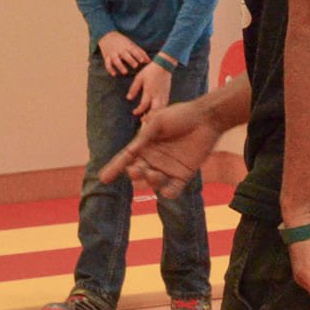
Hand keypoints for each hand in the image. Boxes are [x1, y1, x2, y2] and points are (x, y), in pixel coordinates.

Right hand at [97, 32, 148, 75]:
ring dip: (120, 66)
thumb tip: (149, 61)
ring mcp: (113, 54)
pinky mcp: (107, 57)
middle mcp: (120, 50)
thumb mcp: (131, 44)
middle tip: (135, 66)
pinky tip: (114, 74)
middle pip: (125, 55)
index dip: (138, 55)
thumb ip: (141, 53)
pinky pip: (107, 64)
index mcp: (127, 46)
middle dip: (130, 60)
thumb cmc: (122, 42)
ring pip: (116, 60)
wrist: (107, 36)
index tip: (142, 61)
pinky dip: (110, 69)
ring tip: (125, 72)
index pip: (133, 50)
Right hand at [99, 97, 218, 197]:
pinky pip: (172, 191)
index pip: (126, 159)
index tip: (103, 178)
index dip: (115, 168)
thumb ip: (143, 138)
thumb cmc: (180, 116)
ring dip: (150, 181)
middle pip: (138, 173)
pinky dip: (168, 193)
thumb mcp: (157, 123)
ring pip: (153, 183)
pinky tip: (167, 190)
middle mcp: (154, 159)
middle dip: (134, 174)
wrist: (206, 118)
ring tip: (154, 173)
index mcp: (144, 145)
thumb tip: (128, 153)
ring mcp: (168, 168)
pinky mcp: (183, 175)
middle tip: (137, 170)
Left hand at [126, 60, 171, 118]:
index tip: (134, 112)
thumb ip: (134, 89)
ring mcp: (163, 95)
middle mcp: (157, 95)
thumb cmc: (150, 71)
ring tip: (149, 118)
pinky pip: (165, 105)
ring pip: (161, 109)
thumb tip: (128, 98)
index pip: (144, 105)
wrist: (164, 65)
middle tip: (143, 121)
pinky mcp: (167, 94)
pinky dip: (161, 110)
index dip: (138, 110)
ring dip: (155, 115)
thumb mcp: (139, 78)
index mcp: (149, 91)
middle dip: (149, 117)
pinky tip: (156, 112)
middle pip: (155, 110)